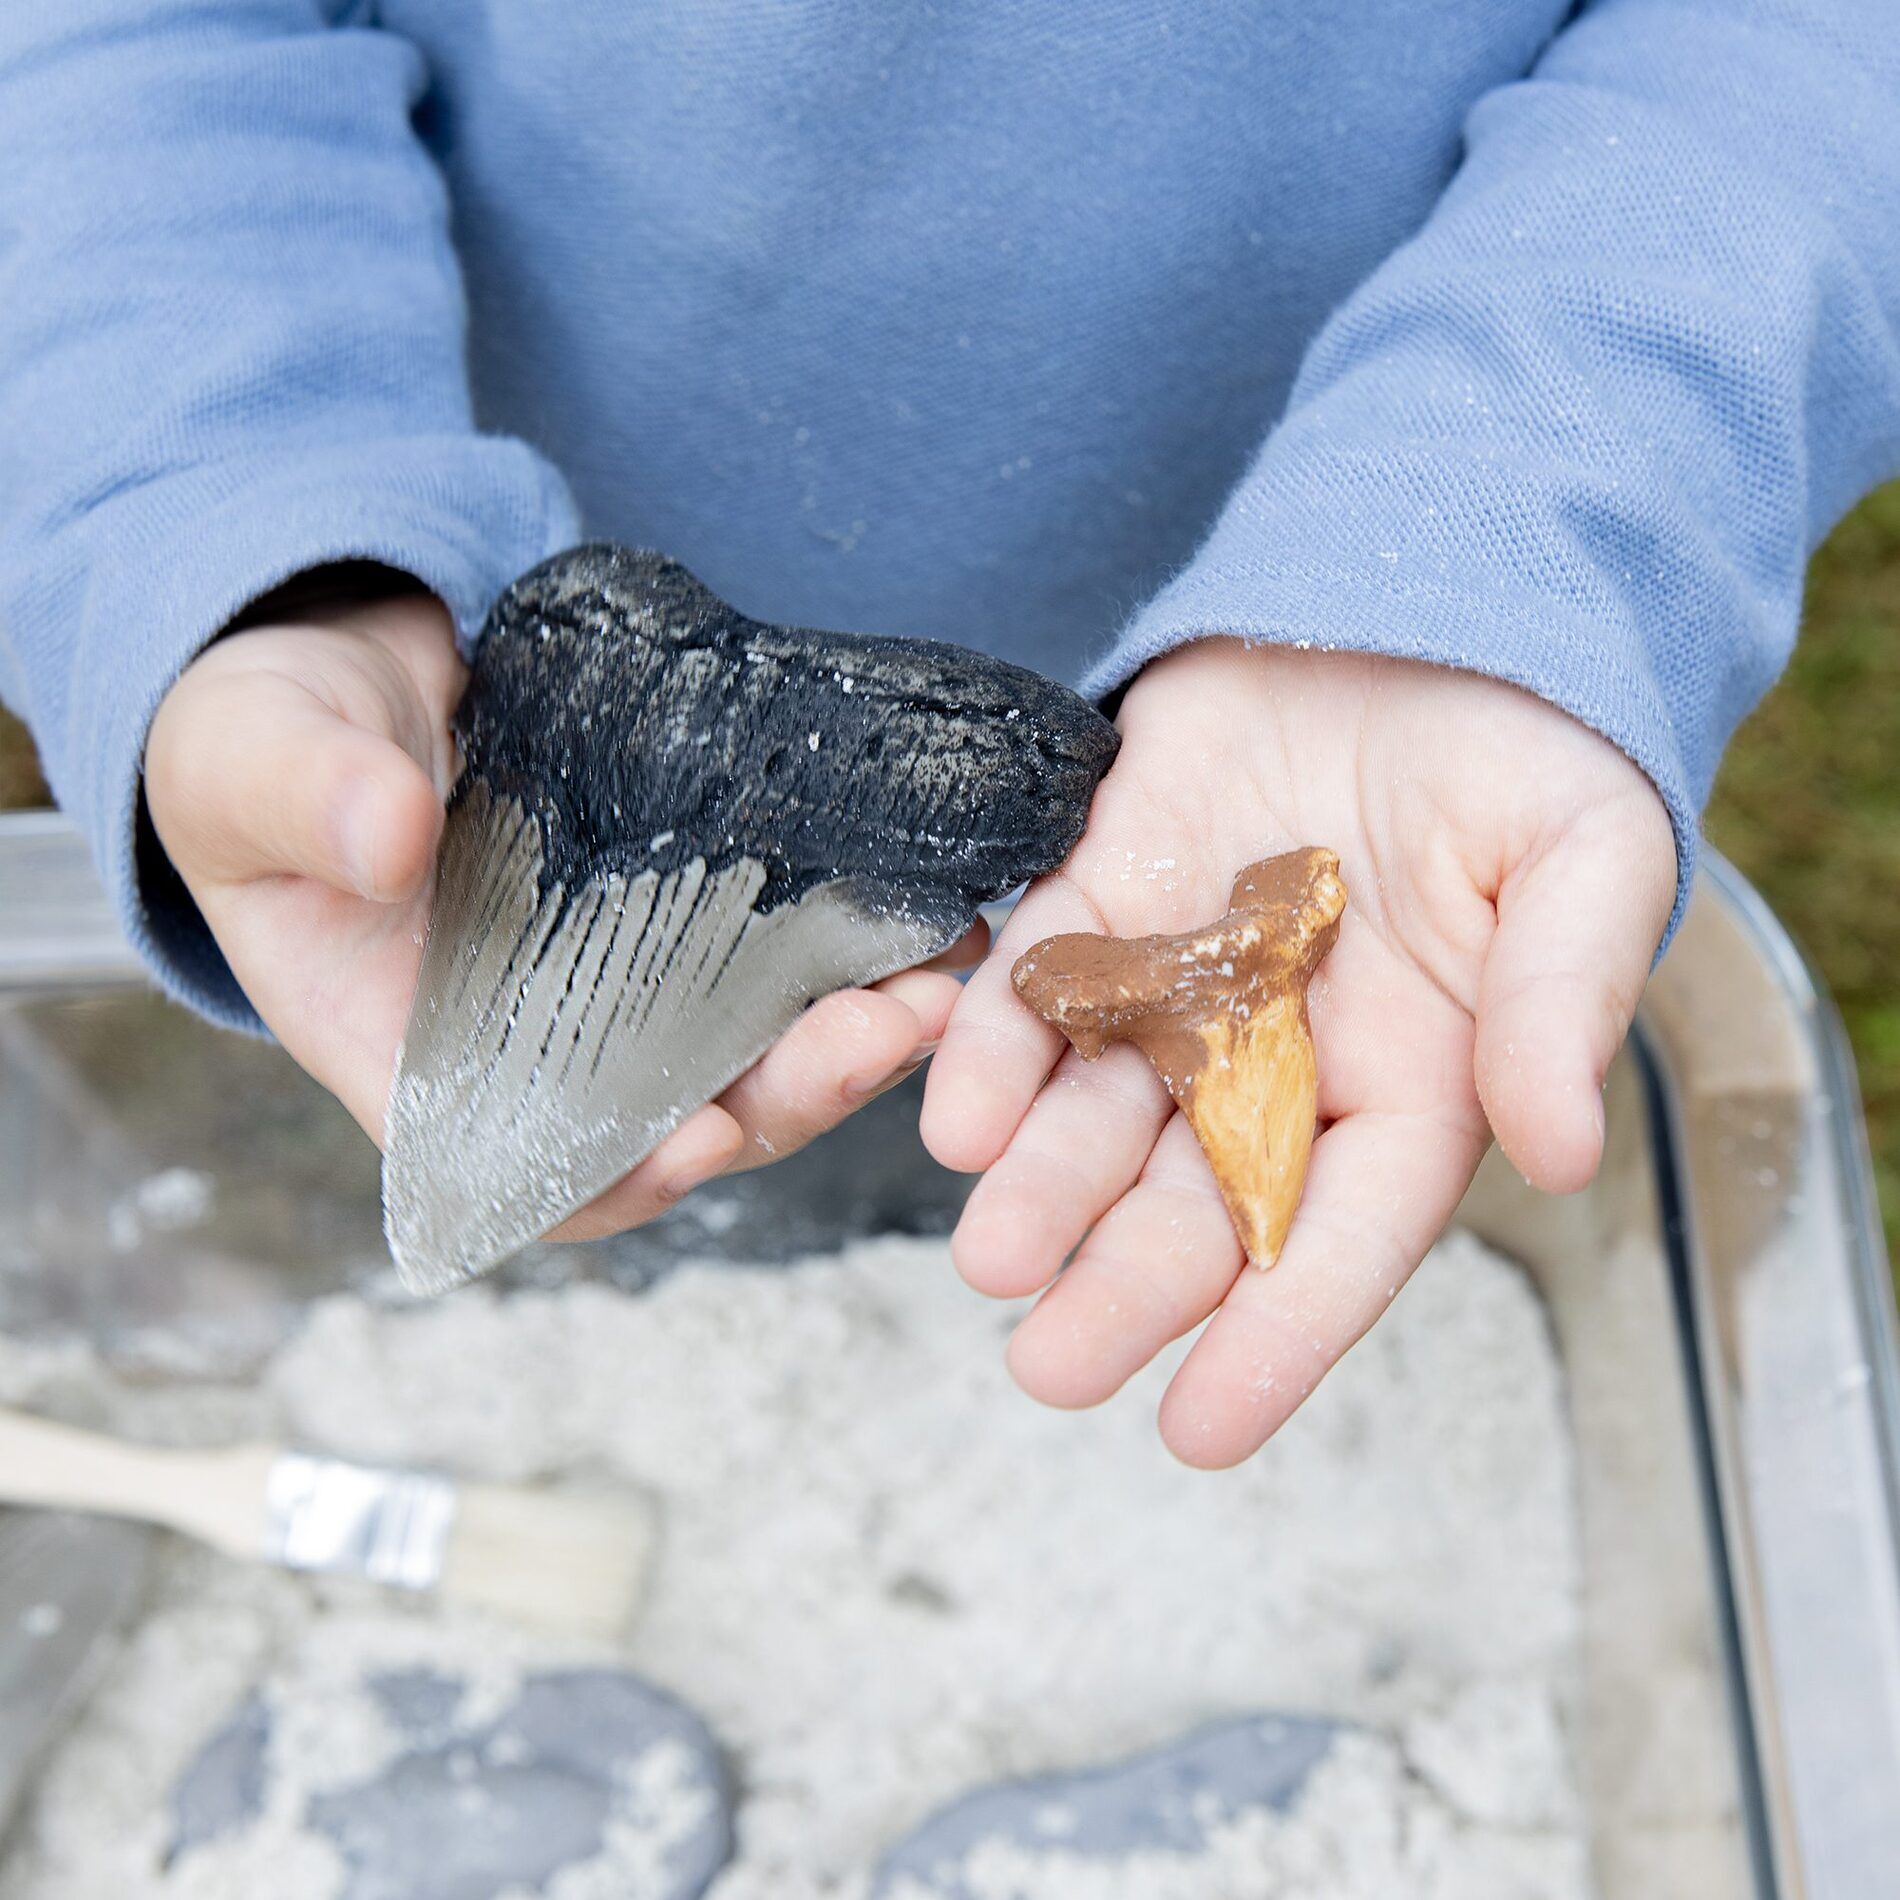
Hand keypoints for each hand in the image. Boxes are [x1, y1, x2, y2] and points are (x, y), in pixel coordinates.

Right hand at [145, 587, 972, 1239]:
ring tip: (942, 984)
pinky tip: (930, 921)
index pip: (529, 1163)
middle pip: (679, 1119)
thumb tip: (385, 836)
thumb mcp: (256, 753)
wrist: (357, 676)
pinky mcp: (683, 920)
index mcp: (421, 1055)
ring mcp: (623, 990)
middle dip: (788, 1095)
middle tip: (887, 1033)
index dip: (619, 1175)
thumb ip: (308, 794)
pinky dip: (850, 958)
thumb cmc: (270, 741)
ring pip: (750, 1054)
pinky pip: (775, 965)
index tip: (706, 1142)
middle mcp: (541, 1047)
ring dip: (849, 1038)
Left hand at [922, 639, 1674, 1465]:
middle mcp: (1277, 1057)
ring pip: (1099, 1112)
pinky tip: (961, 1112)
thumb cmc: (1518, 748)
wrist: (1408, 609)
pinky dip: (997, 1048)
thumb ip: (1560, 1006)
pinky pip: (1037, 984)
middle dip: (1126, 1284)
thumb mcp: (1581, 861)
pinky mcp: (1099, 893)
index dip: (1275, 1335)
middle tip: (1048, 1365)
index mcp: (1406, 1079)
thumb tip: (1563, 1152)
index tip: (1198, 1429)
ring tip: (989, 1253)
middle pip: (1195, 1200)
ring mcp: (1179, 981)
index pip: (1341, 1234)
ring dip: (1042, 1187)